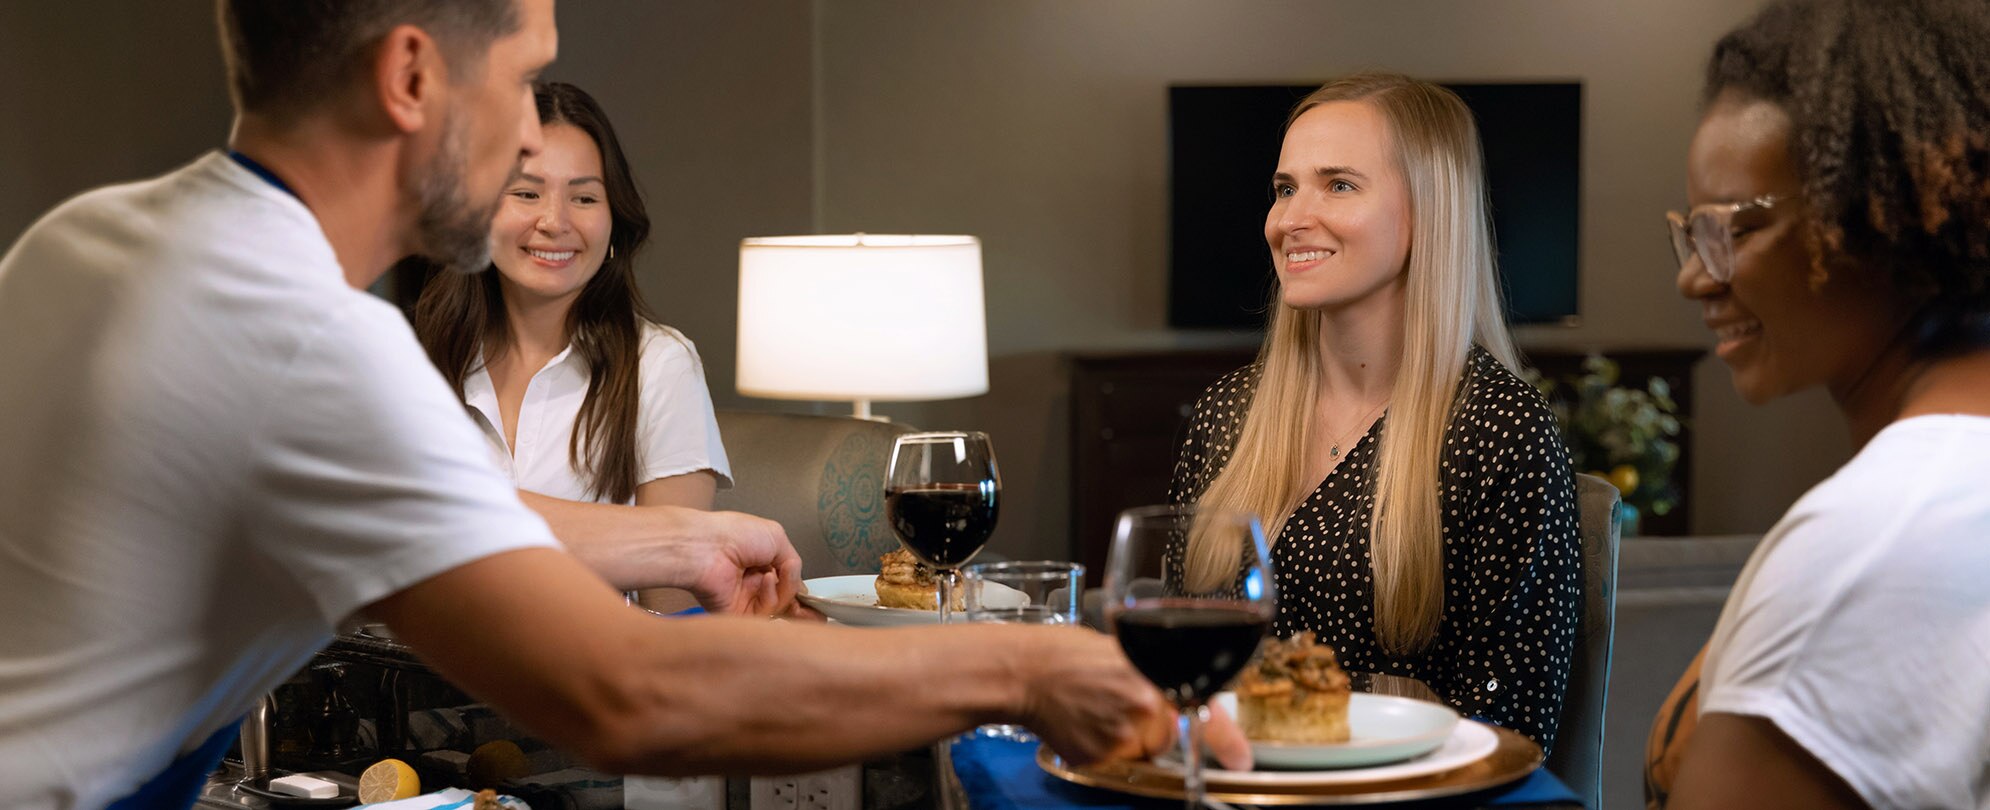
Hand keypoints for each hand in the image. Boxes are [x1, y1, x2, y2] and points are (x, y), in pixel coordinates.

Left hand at [676, 510, 802, 616]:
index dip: (801, 593)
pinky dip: (770, 597)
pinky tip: (763, 581)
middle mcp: (755, 583)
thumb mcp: (777, 537)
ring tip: (771, 575)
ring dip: (784, 592)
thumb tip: (799, 582)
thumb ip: (794, 562)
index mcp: (763, 563)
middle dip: (802, 608)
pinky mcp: (739, 614)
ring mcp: (747, 600)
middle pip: (787, 604)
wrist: (707, 547)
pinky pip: (765, 615)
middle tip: (814, 610)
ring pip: (780, 609)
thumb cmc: (735, 534)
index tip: (815, 601)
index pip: (788, 585)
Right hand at [1010, 628, 1253, 770]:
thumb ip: (1154, 674)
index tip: (1241, 760)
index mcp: (1152, 679)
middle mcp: (1142, 711)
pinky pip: (1113, 763)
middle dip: (1150, 726)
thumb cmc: (1067, 654)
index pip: (1204, 713)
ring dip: (1126, 739)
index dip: (1227, 740)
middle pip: (1165, 737)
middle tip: (1117, 702)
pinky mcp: (1096, 759)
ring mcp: (1118, 740)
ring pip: (1139, 752)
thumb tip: (1181, 693)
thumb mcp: (1122, 651)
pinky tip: (1083, 723)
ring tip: (1097, 711)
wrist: (1023, 672)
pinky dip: (1101, 748)